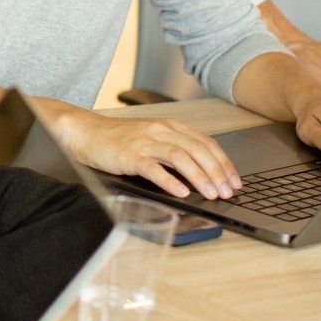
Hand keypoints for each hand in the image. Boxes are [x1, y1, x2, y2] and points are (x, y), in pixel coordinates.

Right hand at [52, 106, 240, 199]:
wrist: (86, 132)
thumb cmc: (119, 139)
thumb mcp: (152, 137)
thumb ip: (175, 148)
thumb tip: (203, 171)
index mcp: (170, 126)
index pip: (205, 143)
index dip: (224, 162)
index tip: (234, 181)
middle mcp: (160, 131)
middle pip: (197, 150)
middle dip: (217, 172)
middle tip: (227, 191)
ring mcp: (144, 142)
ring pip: (180, 157)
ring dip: (199, 177)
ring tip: (210, 194)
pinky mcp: (129, 155)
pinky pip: (153, 168)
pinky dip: (169, 181)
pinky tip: (180, 193)